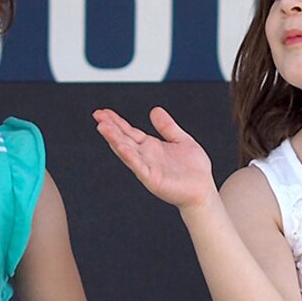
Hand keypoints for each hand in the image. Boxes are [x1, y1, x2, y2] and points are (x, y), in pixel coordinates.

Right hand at [94, 107, 218, 210]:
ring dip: (114, 140)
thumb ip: (167, 126)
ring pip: (127, 151)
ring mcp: (147, 168)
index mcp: (150, 147)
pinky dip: (130, 157)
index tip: (103, 112)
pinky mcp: (153, 179)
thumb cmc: (194, 170)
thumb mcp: (181, 139)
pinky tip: (122, 146)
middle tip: (97, 116)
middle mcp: (145, 157)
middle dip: (110, 128)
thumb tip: (154, 110)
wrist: (203, 190)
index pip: (129, 132)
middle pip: (123, 139)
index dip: (116, 121)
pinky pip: (139, 167)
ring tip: (102, 127)